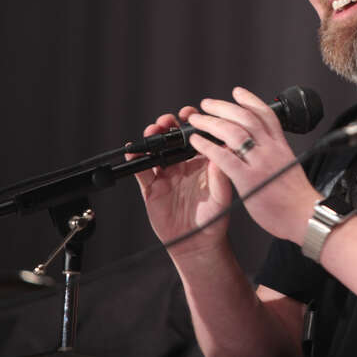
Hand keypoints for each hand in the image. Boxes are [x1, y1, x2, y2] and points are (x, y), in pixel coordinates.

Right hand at [129, 107, 232, 257]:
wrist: (198, 243)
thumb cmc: (215, 218)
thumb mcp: (222, 195)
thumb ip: (221, 174)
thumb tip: (223, 149)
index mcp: (202, 161)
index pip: (196, 135)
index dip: (192, 122)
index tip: (190, 113)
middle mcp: (183, 164)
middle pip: (172, 138)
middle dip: (168, 125)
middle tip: (167, 121)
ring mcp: (166, 175)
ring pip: (155, 150)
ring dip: (152, 138)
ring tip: (153, 131)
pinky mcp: (152, 188)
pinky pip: (141, 171)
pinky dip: (135, 160)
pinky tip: (133, 152)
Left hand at [187, 87, 321, 243]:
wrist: (307, 217)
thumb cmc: (297, 199)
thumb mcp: (288, 167)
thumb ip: (275, 155)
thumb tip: (265, 149)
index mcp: (281, 146)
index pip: (266, 114)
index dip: (250, 100)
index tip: (237, 92)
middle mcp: (271, 149)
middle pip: (245, 117)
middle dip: (223, 106)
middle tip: (207, 103)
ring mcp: (260, 163)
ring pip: (233, 132)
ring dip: (211, 122)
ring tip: (197, 119)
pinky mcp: (248, 179)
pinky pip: (223, 157)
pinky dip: (207, 146)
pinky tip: (196, 142)